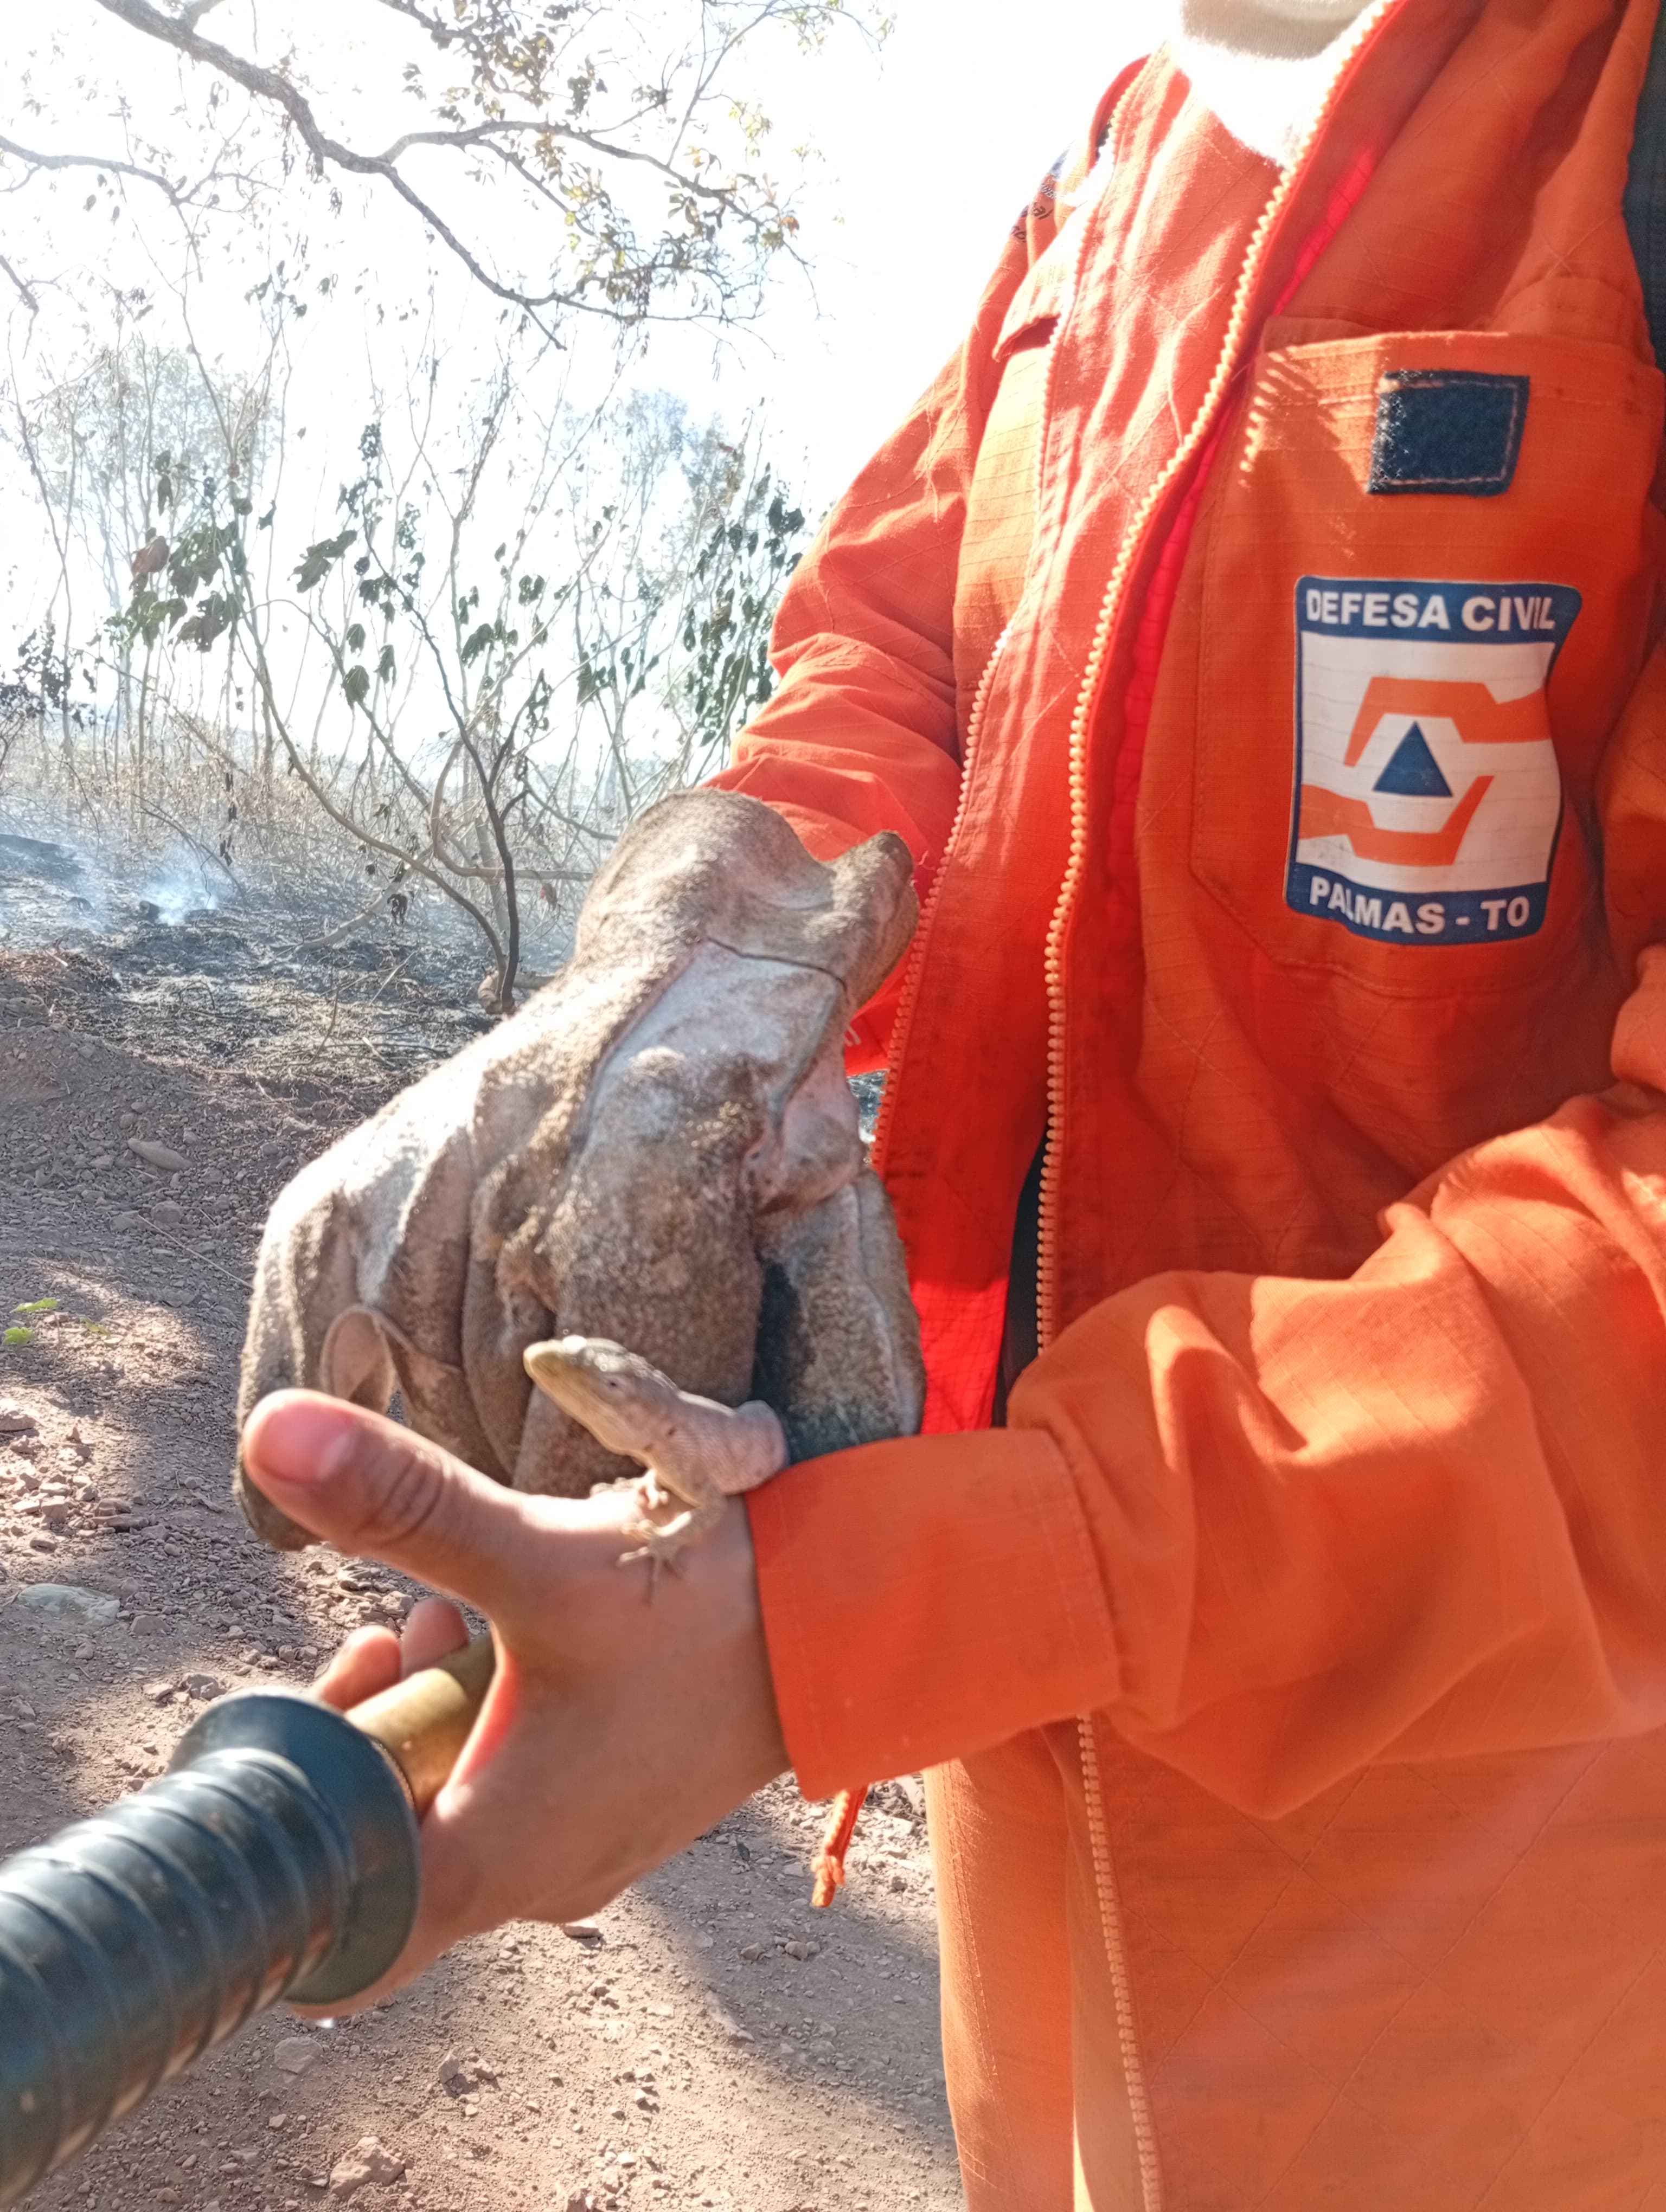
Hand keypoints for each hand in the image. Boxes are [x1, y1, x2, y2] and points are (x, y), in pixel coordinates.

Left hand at [239, 1389, 788, 2006]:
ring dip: (437, 1710)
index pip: (335, 1933)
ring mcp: (586, 1850)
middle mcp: (536, 1882)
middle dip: (374, 1734)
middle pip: (390, 1849)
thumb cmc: (711, 1606)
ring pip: (458, 1804)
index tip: (301, 1733)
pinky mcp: (623, 1808)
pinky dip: (497, 1713)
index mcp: (496, 1860)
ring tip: (456, 1609)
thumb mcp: (544, 1555)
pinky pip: (520, 1783)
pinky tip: (522, 1624)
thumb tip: (272, 1437)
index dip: (290, 1844)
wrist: (858, 1616)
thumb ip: (405, 1505)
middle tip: (400, 1628)